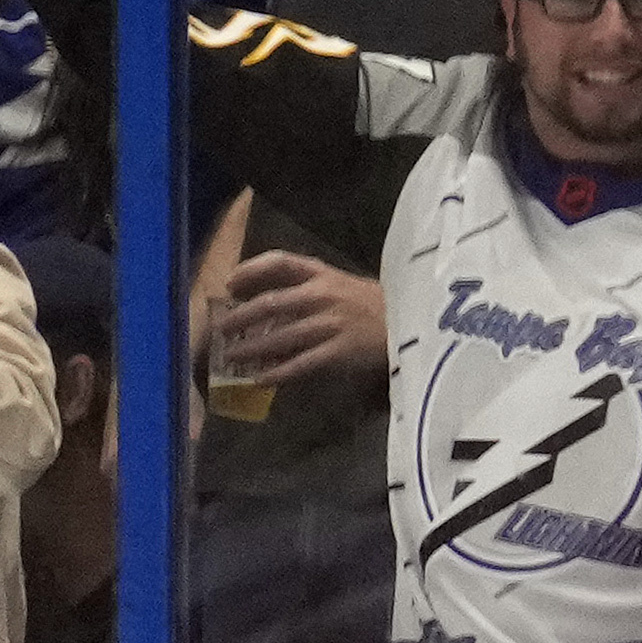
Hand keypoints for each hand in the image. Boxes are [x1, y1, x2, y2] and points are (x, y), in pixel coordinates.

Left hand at [216, 253, 387, 383]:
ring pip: (280, 336)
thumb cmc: (382, 307)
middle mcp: (323, 295)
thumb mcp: (347, 286)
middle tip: (222, 329)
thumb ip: (313, 289)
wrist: (419, 326)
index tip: (231, 284)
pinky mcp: (340, 352)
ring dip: (252, 348)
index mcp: (324, 274)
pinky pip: (301, 364)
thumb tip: (271, 304)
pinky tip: (261, 380)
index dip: (250, 271)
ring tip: (232, 357)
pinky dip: (278, 373)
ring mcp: (331, 324)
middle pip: (270, 303)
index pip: (279, 263)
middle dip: (241, 317)